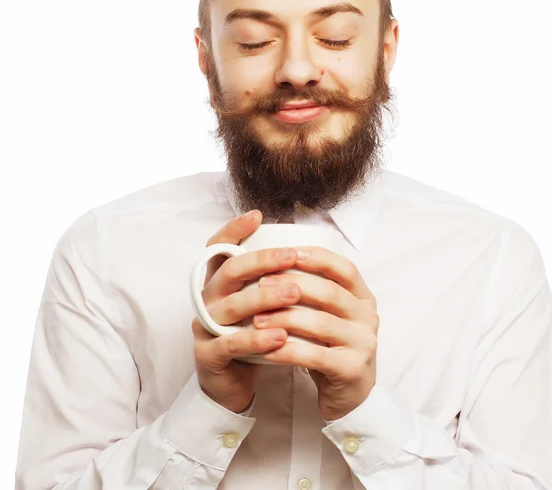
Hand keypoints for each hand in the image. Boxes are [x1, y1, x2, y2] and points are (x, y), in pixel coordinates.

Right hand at [192, 211, 303, 413]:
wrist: (231, 384)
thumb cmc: (249, 336)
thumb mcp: (256, 305)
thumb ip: (267, 280)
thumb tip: (299, 248)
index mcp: (218, 283)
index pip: (217, 249)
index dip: (233, 230)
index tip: (257, 216)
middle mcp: (208, 299)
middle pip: (229, 271)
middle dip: (261, 261)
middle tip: (292, 256)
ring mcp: (204, 327)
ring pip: (232, 306)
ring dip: (265, 297)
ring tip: (295, 294)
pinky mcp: (208, 355)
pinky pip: (231, 344)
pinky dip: (256, 339)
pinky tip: (281, 335)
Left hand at [251, 247, 378, 420]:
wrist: (350, 394)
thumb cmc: (331, 345)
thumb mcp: (331, 314)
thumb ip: (315, 291)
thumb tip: (275, 263)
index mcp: (363, 298)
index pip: (345, 269)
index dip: (318, 258)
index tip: (288, 252)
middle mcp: (368, 318)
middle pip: (330, 293)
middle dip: (293, 285)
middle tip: (262, 285)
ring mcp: (363, 344)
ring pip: (321, 323)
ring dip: (286, 319)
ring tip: (257, 319)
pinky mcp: (351, 370)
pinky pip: (316, 356)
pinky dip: (289, 351)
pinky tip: (267, 349)